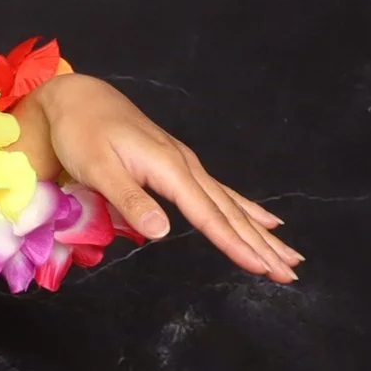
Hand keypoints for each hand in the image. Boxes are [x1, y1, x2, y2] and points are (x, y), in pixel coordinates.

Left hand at [32, 74, 300, 281]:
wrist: (78, 97)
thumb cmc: (81, 131)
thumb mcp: (97, 167)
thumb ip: (130, 200)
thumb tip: (164, 233)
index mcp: (170, 168)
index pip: (208, 214)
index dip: (235, 243)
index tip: (263, 268)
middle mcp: (186, 166)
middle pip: (230, 212)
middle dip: (261, 244)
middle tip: (291, 272)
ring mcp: (186, 165)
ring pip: (231, 204)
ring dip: (261, 232)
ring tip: (289, 256)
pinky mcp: (179, 165)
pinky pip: (221, 193)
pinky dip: (246, 209)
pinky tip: (266, 220)